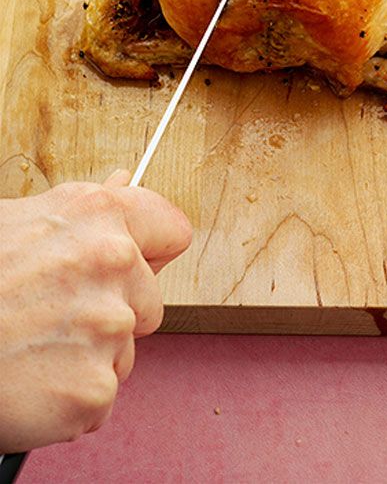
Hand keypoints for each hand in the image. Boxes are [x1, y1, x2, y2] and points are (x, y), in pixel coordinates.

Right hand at [0, 172, 191, 451]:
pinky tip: (32, 381)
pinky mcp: (93, 387)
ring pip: (123, 351)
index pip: (172, 230)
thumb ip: (82, 212)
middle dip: (113, 313)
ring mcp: (107, 327)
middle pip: (150, 301)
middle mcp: (113, 263)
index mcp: (98, 215)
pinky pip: (102, 396)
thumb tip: (124, 183)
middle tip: (53, 317)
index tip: (143, 263)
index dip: (154, 251)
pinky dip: (71, 399)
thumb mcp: (17, 223)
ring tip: (33, 347)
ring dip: (88, 357)